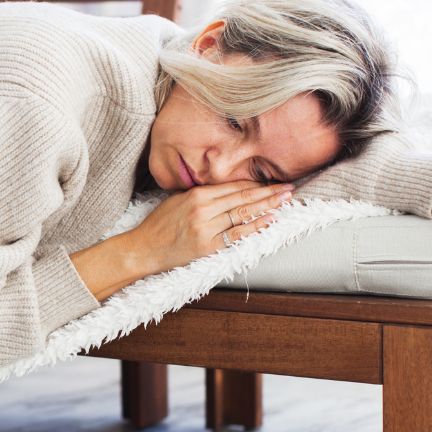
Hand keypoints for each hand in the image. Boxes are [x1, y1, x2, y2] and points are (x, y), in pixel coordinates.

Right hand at [69, 181, 291, 301]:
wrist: (143, 249)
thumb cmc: (159, 226)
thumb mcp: (178, 200)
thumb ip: (202, 195)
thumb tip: (229, 192)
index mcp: (196, 195)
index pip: (233, 186)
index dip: (256, 183)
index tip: (272, 181)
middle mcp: (203, 209)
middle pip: (243, 198)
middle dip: (269, 192)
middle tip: (289, 188)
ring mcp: (206, 228)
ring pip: (243, 214)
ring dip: (268, 206)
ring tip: (285, 201)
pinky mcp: (207, 246)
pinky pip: (236, 235)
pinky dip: (255, 227)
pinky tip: (269, 220)